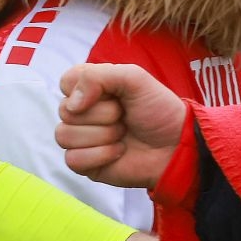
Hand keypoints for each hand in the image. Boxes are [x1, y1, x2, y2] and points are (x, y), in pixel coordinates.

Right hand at [54, 64, 185, 190]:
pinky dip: (100, 155)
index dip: (85, 88)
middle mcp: (83, 112)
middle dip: (102, 114)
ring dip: (102, 135)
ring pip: (64, 136)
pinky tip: (119, 152)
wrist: (176, 145)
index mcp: (91, 88)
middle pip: (65, 111)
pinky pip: (72, 160)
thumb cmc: (158, 110)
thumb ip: (98, 76)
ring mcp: (82, 139)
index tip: (111, 93)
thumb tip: (71, 104)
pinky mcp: (85, 164)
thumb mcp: (134, 78)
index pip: (66, 82)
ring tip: (123, 134)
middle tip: (124, 116)